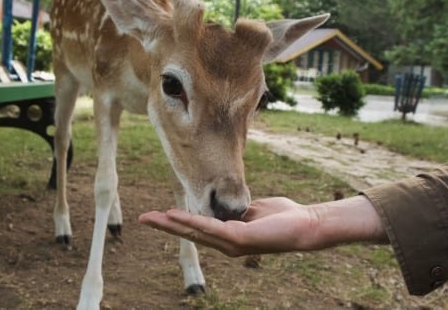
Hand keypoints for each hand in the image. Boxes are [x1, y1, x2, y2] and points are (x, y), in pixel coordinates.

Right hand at [138, 197, 318, 255]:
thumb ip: (236, 210)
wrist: (305, 224)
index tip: (159, 214)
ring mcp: (231, 243)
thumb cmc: (282, 217)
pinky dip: (190, 221)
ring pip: (195, 231)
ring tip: (152, 218)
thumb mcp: (252, 209)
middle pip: (190, 233)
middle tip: (142, 219)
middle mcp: (226, 243)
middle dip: (165, 226)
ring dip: (171, 224)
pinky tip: (175, 216)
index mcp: (228, 236)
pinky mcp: (239, 239)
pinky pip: (210, 227)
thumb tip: (225, 205)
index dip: (176, 222)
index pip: (197, 228)